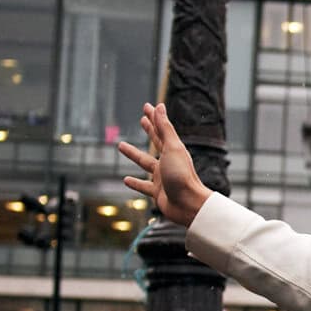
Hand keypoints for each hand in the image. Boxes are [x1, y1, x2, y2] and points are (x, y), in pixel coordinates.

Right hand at [116, 102, 212, 226]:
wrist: (189, 205)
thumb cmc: (182, 176)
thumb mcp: (172, 148)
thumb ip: (165, 128)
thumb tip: (159, 106)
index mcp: (173, 150)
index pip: (162, 129)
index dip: (154, 117)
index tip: (147, 107)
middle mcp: (168, 162)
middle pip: (156, 142)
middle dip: (149, 130)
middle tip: (142, 120)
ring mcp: (163, 177)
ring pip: (145, 163)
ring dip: (134, 154)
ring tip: (121, 145)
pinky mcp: (158, 192)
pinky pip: (143, 186)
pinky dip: (135, 183)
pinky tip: (126, 180)